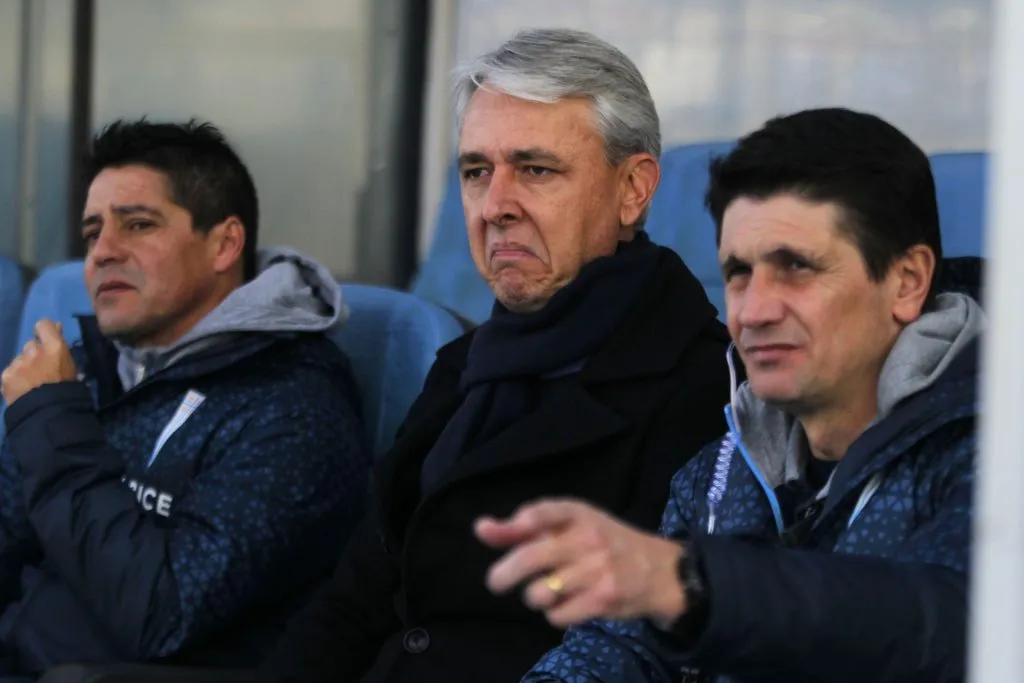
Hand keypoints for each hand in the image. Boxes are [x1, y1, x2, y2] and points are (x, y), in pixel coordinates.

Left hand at [1, 320, 77, 403]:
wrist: (49, 412)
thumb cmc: (67, 388)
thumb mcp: (70, 365)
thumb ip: (60, 346)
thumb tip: (56, 326)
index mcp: (54, 346)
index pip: (43, 324)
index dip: (44, 331)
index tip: (47, 340)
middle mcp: (33, 350)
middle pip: (30, 344)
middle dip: (34, 353)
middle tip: (41, 369)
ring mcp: (17, 362)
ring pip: (19, 359)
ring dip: (24, 367)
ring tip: (31, 383)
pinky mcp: (5, 375)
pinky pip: (10, 372)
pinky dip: (14, 379)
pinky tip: (21, 389)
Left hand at [475, 499, 685, 627]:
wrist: (661, 571)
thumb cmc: (605, 543)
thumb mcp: (572, 526)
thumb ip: (525, 528)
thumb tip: (481, 528)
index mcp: (579, 514)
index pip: (544, 511)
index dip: (519, 523)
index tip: (499, 530)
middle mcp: (588, 538)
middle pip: (531, 558)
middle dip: (503, 574)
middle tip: (495, 583)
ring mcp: (597, 570)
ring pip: (540, 592)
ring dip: (534, 597)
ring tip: (545, 593)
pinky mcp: (604, 599)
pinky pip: (558, 615)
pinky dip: (555, 614)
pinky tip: (567, 605)